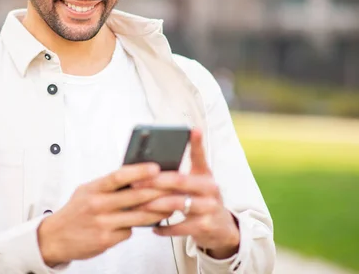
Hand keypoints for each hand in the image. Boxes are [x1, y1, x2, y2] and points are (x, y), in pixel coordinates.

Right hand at [37, 163, 171, 266]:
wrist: (54, 237)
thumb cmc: (75, 211)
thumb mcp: (86, 191)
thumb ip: (108, 185)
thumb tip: (135, 175)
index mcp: (93, 189)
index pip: (118, 176)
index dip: (138, 171)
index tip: (155, 168)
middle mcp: (97, 205)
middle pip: (134, 197)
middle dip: (158, 192)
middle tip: (175, 187)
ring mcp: (102, 224)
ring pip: (138, 217)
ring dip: (158, 211)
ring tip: (172, 205)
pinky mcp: (105, 240)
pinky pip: (129, 232)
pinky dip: (138, 227)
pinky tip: (146, 223)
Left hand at [136, 129, 239, 258]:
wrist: (222, 229)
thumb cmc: (202, 200)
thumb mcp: (199, 183)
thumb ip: (181, 172)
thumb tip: (156, 160)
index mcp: (205, 175)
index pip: (200, 156)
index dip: (196, 143)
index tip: (192, 129)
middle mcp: (210, 189)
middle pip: (180, 180)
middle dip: (155, 181)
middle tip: (135, 182)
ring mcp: (209, 208)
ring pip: (177, 203)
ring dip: (155, 204)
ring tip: (139, 205)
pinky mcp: (205, 226)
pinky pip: (179, 227)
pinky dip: (165, 227)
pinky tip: (153, 227)